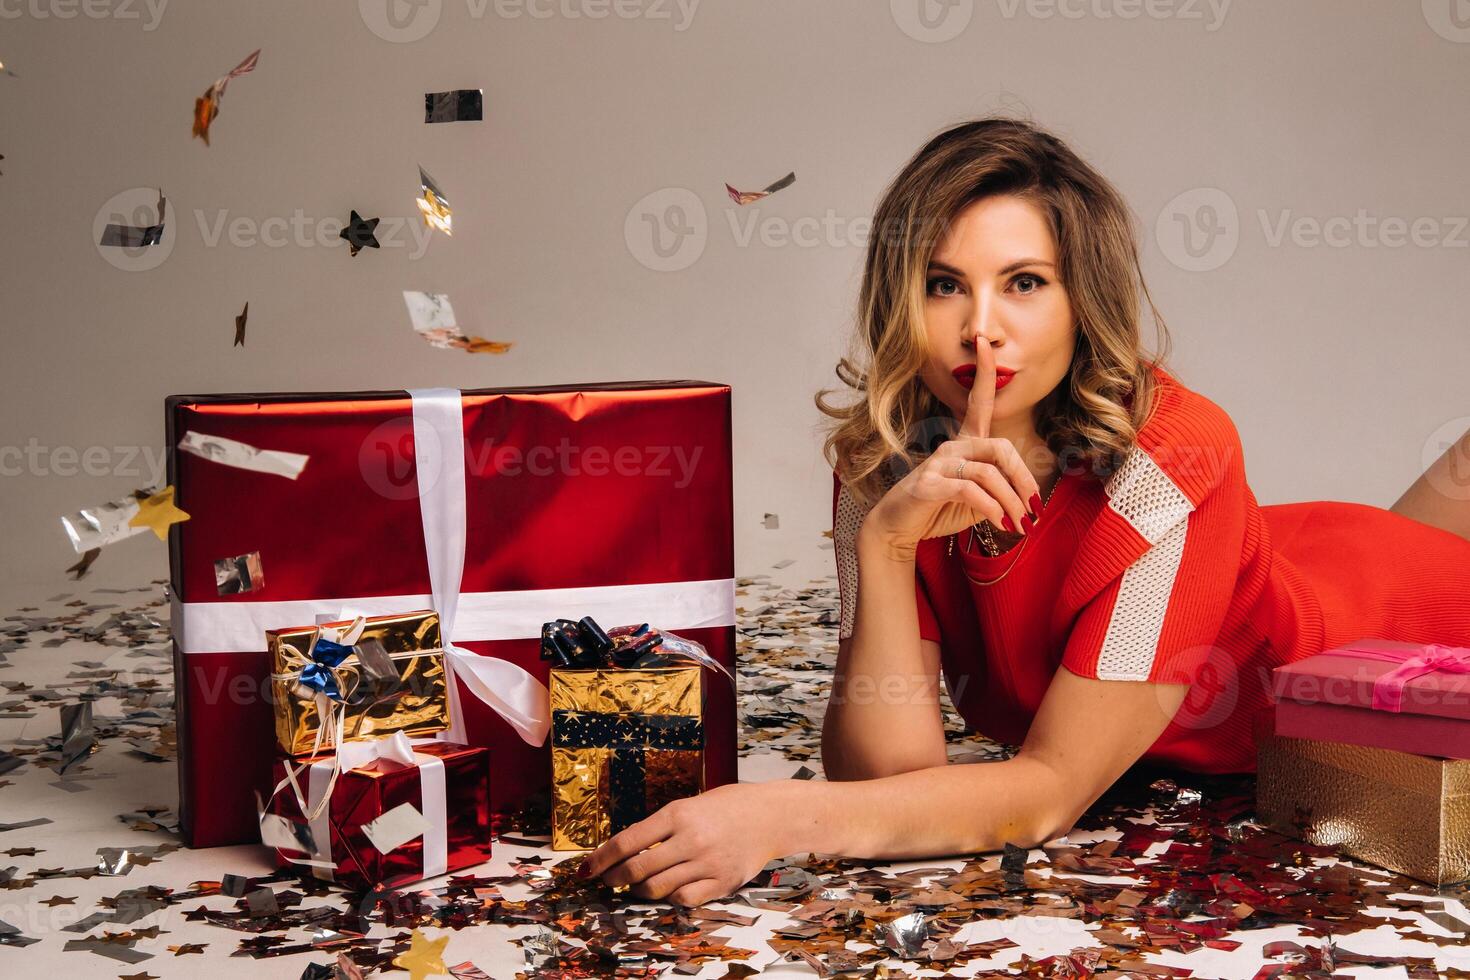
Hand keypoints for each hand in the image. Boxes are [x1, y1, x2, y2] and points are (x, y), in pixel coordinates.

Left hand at [578, 782, 798, 906]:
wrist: (770, 815)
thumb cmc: (727, 806)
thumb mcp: (689, 805)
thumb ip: (661, 827)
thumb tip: (624, 850)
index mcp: (678, 814)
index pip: (627, 842)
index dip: (601, 859)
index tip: (587, 869)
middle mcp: (691, 839)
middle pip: (637, 869)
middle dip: (614, 879)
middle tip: (607, 881)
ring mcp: (707, 863)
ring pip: (656, 888)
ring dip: (638, 891)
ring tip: (634, 886)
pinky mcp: (722, 882)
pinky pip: (683, 899)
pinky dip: (668, 898)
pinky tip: (667, 890)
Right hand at [863, 339, 1041, 556]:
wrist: (897, 528)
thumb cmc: (938, 508)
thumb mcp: (976, 498)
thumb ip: (998, 489)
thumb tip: (1029, 499)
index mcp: (964, 442)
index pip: (977, 400)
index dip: (983, 371)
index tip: (984, 342)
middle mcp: (951, 446)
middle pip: (1000, 447)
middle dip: (1023, 478)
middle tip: (1034, 509)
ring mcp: (938, 464)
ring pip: (989, 474)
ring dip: (1011, 503)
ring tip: (1019, 525)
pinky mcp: (929, 485)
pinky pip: (971, 491)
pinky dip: (992, 509)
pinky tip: (998, 524)